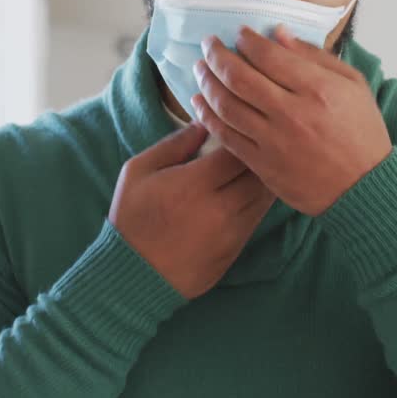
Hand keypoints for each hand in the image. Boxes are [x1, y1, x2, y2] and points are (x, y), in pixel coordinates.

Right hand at [109, 123, 275, 299]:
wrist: (135, 274)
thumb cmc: (132, 218)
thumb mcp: (138, 171)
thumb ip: (174, 144)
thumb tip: (204, 123)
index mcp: (195, 184)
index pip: (237, 150)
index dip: (240, 137)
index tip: (235, 129)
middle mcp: (220, 208)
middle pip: (258, 172)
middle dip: (256, 156)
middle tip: (251, 145)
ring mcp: (232, 232)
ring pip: (264, 196)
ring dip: (262, 179)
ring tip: (252, 167)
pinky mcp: (236, 249)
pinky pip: (258, 218)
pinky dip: (257, 202)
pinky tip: (247, 192)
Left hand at [190, 25, 392, 216]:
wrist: (364, 187)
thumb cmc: (362, 132)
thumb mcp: (353, 84)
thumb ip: (315, 56)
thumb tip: (278, 33)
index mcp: (317, 89)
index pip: (268, 56)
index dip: (247, 40)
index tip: (239, 33)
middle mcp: (292, 114)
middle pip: (239, 78)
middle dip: (217, 55)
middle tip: (209, 44)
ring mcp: (274, 141)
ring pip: (226, 106)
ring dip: (207, 82)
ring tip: (200, 68)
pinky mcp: (262, 164)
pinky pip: (226, 136)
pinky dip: (207, 116)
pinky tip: (199, 102)